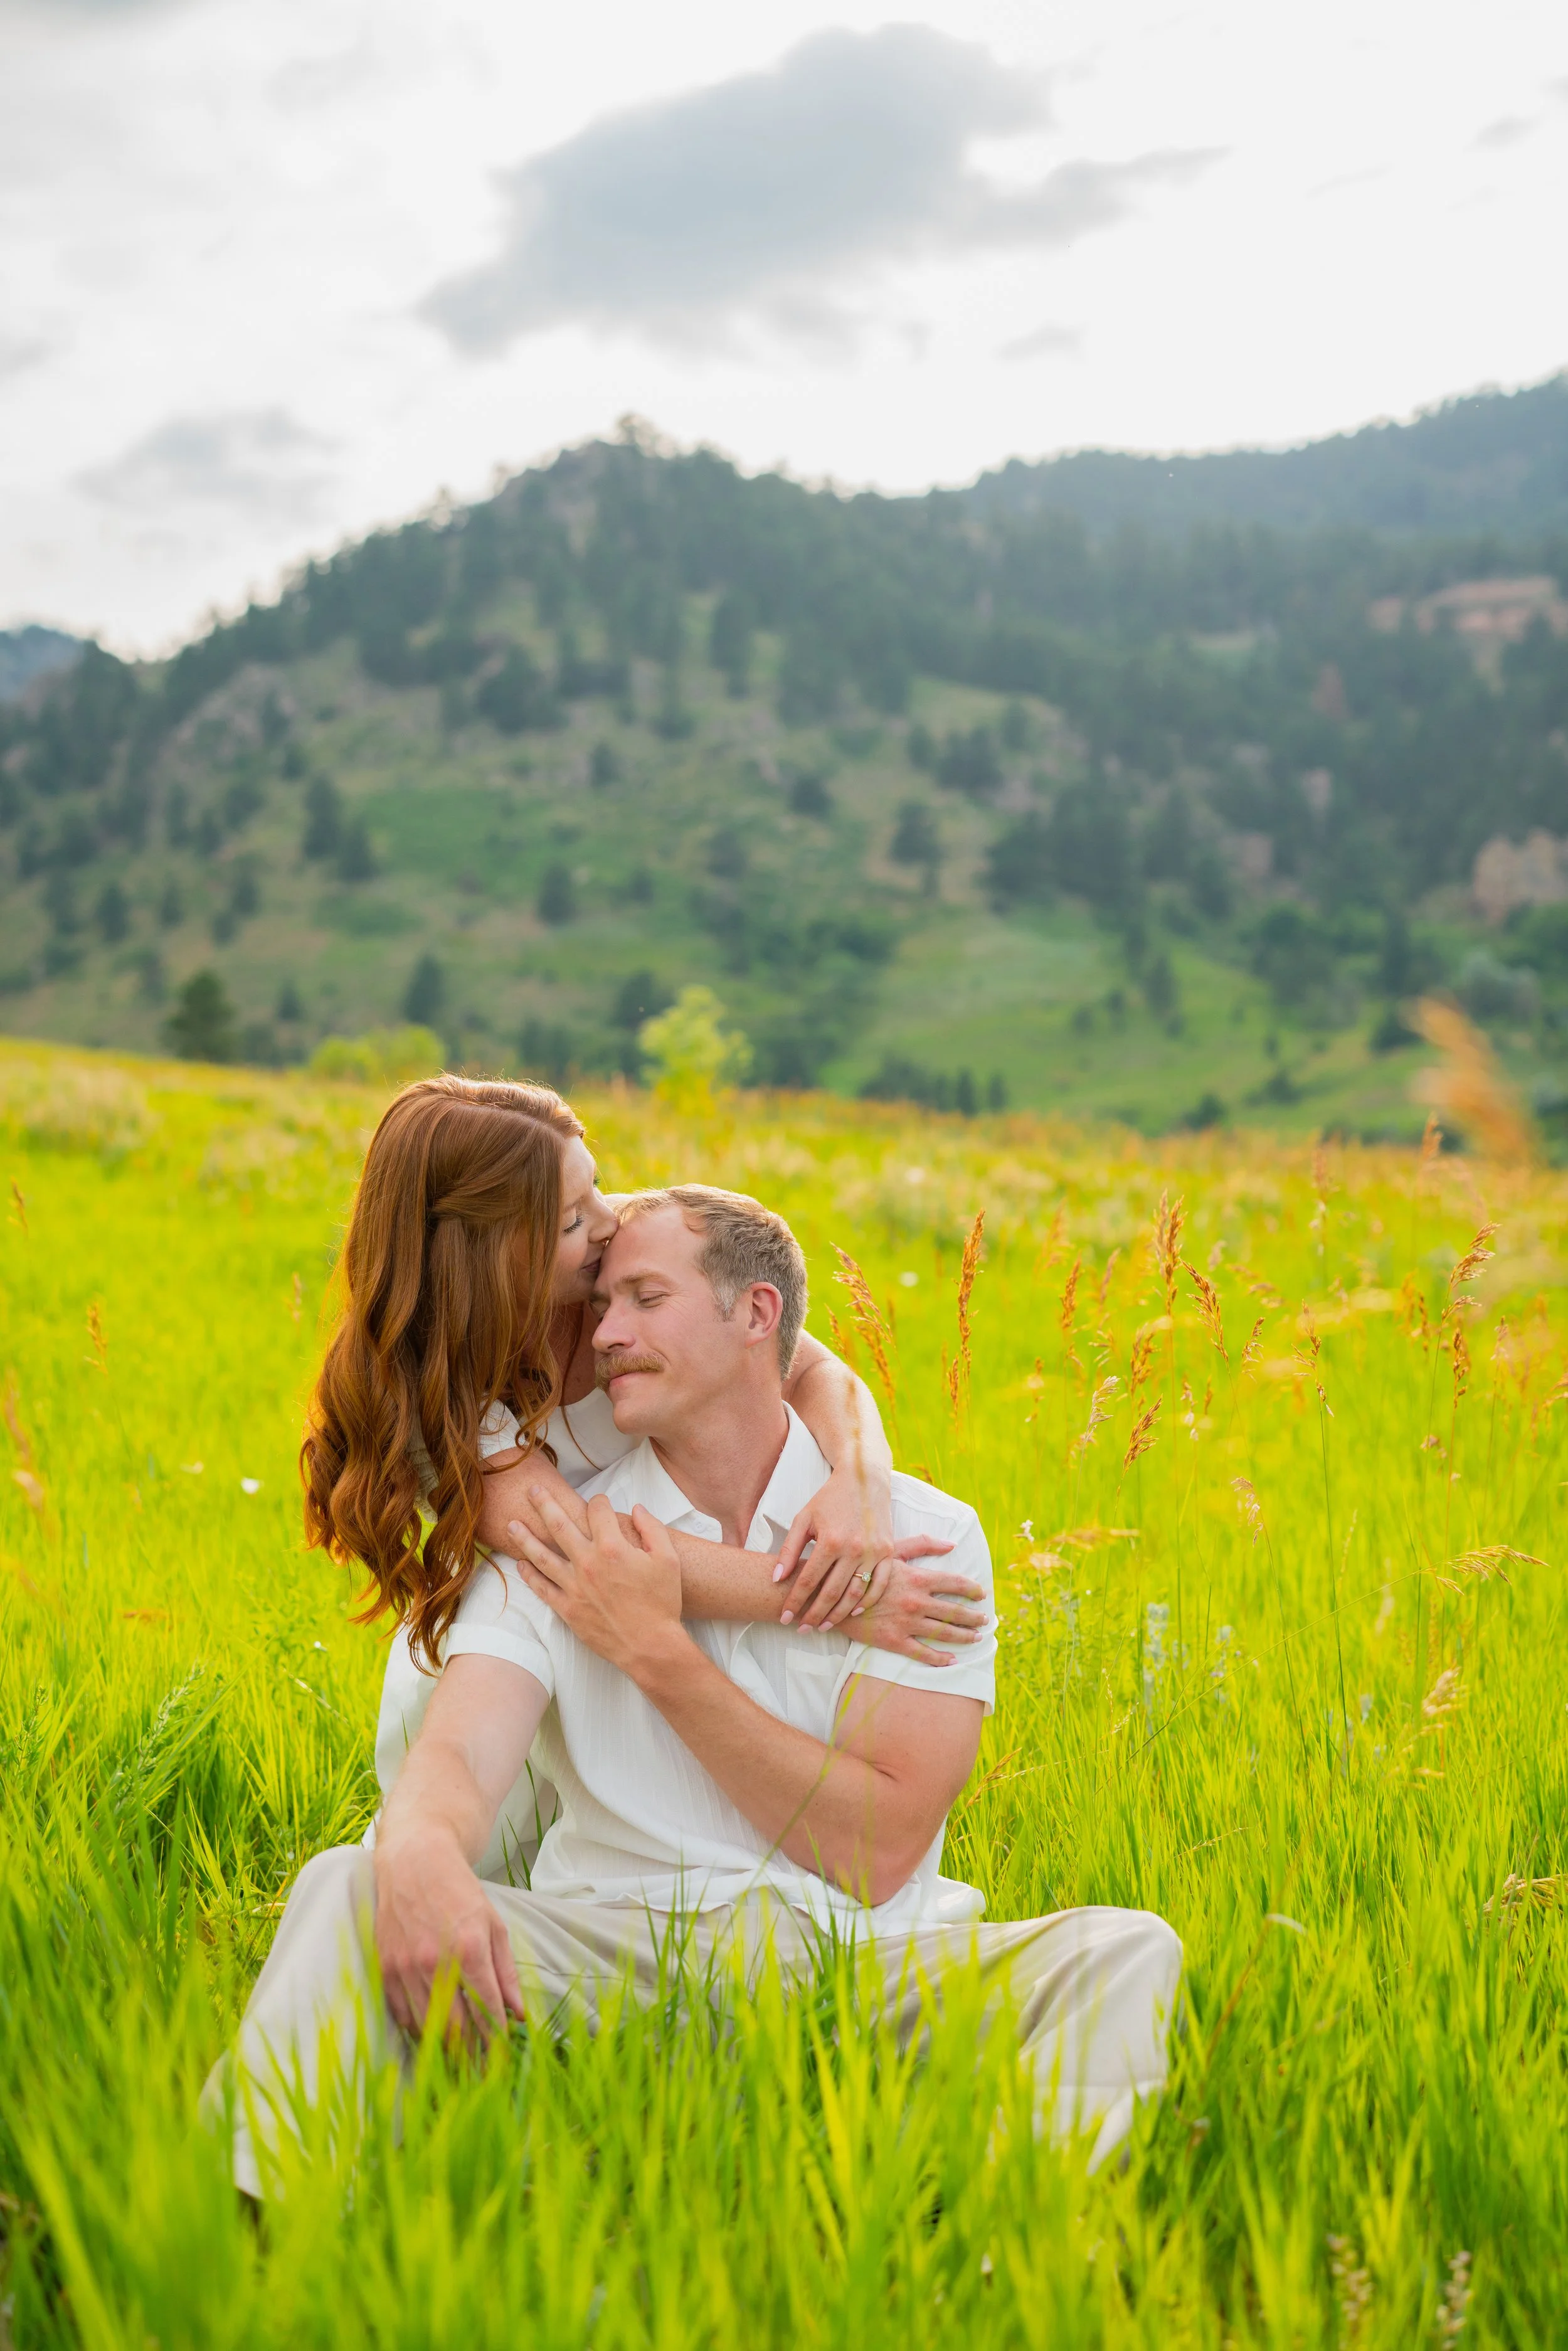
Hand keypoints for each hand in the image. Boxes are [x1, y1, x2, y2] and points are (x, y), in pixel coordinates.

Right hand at [372, 1828, 522, 2045]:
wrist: (414, 1862)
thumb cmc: (460, 1892)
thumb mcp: (494, 1924)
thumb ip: (506, 1972)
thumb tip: (518, 2015)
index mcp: (469, 1948)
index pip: (488, 2009)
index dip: (497, 2039)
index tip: (504, 2057)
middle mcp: (436, 1961)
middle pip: (456, 2028)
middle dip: (472, 2055)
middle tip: (483, 2073)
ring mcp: (406, 1967)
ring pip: (427, 2027)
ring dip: (446, 2051)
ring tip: (460, 2064)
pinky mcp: (385, 1968)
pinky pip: (402, 2015)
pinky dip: (418, 2031)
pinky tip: (431, 2037)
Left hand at [509, 1489, 684, 1676]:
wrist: (650, 1646)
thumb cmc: (662, 1603)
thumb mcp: (668, 1559)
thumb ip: (653, 1528)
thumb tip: (637, 1508)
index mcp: (612, 1547)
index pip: (598, 1511)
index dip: (599, 1501)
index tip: (599, 1501)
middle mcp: (587, 1563)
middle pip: (559, 1524)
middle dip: (544, 1504)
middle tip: (533, 1490)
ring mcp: (574, 1586)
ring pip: (541, 1555)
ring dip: (524, 1538)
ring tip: (512, 1524)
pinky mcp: (567, 1608)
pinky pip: (542, 1588)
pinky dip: (529, 1575)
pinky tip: (520, 1564)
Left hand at [773, 1462, 907, 1628]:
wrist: (865, 1478)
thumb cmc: (829, 1498)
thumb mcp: (803, 1519)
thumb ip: (789, 1549)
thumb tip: (777, 1578)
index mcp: (830, 1541)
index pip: (808, 1581)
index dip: (795, 1602)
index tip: (784, 1617)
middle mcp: (853, 1549)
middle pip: (831, 1593)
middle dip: (814, 1615)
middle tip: (802, 1628)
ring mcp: (873, 1552)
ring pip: (854, 1594)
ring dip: (838, 1614)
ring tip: (823, 1625)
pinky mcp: (887, 1551)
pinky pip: (879, 1584)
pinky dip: (866, 1601)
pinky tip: (852, 1612)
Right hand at [854, 1555, 988, 1665]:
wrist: (833, 1594)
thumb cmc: (863, 1569)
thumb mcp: (892, 1550)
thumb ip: (922, 1545)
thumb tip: (951, 1544)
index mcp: (918, 1578)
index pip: (956, 1584)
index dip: (973, 1590)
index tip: (982, 1595)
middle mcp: (917, 1601)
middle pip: (955, 1611)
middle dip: (974, 1617)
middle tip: (985, 1621)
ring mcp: (907, 1623)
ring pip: (943, 1633)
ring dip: (964, 1636)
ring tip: (975, 1638)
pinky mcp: (894, 1641)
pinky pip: (923, 1653)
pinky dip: (940, 1659)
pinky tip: (951, 1660)